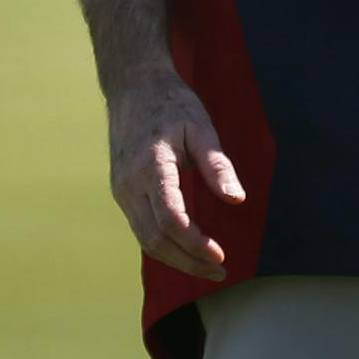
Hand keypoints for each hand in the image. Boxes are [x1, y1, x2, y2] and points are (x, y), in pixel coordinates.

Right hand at [106, 69, 245, 280]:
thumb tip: (236, 200)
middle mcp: (129, 184)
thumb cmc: (173, 104)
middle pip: (155, 239)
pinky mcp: (121, 192)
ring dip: (175, 259)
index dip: (195, 244)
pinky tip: (185, 250)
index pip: (170, 220)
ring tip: (206, 267)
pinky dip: (162, 245)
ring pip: (144, 239)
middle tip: (219, 270)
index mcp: (151, 167)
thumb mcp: (202, 127)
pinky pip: (140, 228)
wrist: (133, 87)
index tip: (220, 256)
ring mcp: (121, 191)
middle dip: (188, 261)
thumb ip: (218, 166)